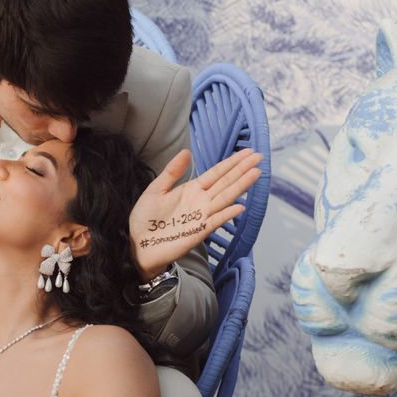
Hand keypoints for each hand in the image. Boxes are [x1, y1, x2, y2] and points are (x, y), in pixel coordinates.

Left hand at [129, 148, 262, 278]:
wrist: (137, 245)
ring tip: (255, 173)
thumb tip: (187, 152)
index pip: (216, 173)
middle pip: (226, 182)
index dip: (232, 163)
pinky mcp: (198, 232)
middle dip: (242, 169)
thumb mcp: (156, 190)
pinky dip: (227, 215)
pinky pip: (215, 221)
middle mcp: (201, 201)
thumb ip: (171, 172)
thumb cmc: (145, 219)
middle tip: (259, 157)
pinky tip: (239, 206)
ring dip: (240, 186)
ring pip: (225, 198)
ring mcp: (201, 216)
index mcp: (191, 189)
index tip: (248, 152)